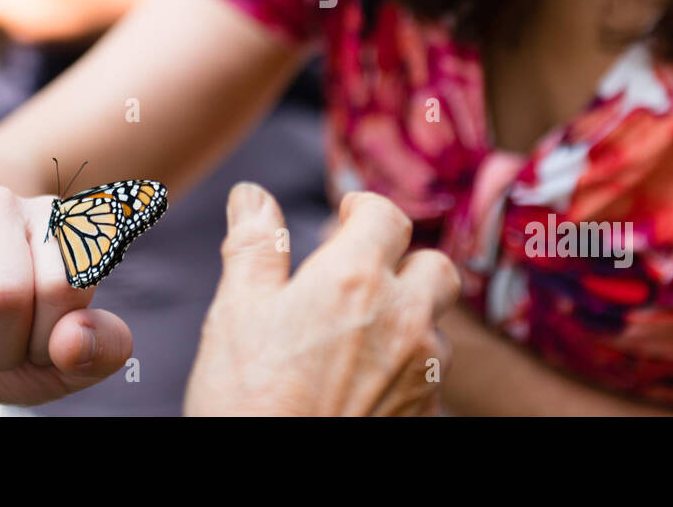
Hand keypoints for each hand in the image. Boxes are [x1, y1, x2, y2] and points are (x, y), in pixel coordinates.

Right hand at [0, 185, 132, 405]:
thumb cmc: (20, 342)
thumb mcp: (73, 356)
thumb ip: (100, 349)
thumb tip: (73, 342)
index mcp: (59, 221)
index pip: (64, 285)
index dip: (50, 337)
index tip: (42, 336)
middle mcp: (1, 205)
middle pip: (3, 295)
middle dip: (2, 347)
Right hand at [185, 185, 460, 415]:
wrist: (270, 488)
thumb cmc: (248, 399)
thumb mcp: (236, 311)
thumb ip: (253, 246)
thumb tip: (251, 195)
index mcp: (355, 278)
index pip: (387, 215)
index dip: (364, 209)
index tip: (345, 219)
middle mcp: (402, 317)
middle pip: (434, 265)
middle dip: (404, 261)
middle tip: (362, 274)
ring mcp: (420, 370)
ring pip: (437, 323)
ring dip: (409, 316)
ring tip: (359, 332)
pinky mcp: (423, 413)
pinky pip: (431, 374)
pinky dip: (406, 365)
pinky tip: (364, 378)